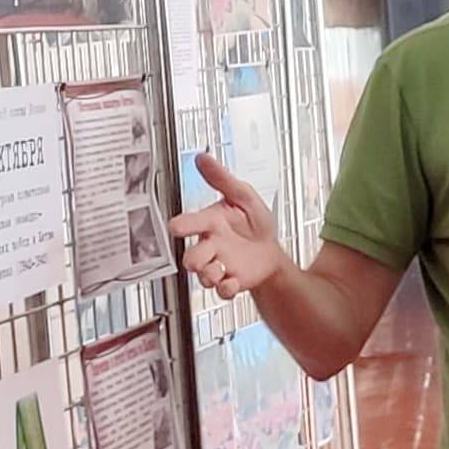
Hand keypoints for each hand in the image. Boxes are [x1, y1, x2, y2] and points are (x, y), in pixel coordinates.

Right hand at [172, 153, 289, 299]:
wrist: (272, 249)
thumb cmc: (254, 222)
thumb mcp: (243, 196)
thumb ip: (222, 179)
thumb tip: (202, 157)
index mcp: (209, 223)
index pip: (188, 224)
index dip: (181, 226)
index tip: (175, 227)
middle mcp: (210, 246)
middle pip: (191, 257)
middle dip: (194, 260)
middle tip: (203, 258)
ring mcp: (219, 265)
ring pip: (204, 276)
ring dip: (209, 276)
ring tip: (220, 271)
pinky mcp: (232, 281)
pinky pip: (223, 290)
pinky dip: (227, 289)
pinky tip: (234, 283)